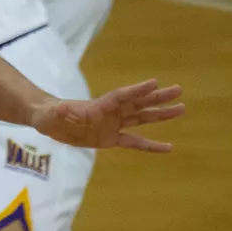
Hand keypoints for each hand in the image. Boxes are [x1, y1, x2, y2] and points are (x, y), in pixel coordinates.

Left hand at [30, 79, 183, 152]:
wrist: (49, 122)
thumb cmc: (49, 115)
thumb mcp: (51, 115)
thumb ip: (59, 113)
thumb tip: (60, 110)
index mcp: (98, 106)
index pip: (121, 97)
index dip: (137, 90)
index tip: (155, 82)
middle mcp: (110, 113)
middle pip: (138, 103)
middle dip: (157, 97)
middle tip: (179, 90)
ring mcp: (113, 125)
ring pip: (142, 118)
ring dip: (161, 114)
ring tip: (182, 108)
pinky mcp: (111, 138)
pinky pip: (135, 142)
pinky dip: (151, 145)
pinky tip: (168, 147)